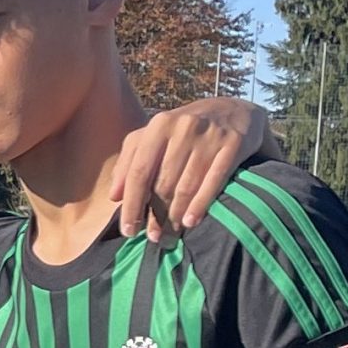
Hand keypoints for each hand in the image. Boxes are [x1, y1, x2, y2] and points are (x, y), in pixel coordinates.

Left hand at [116, 97, 273, 242]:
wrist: (233, 111)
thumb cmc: (183, 129)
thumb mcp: (153, 136)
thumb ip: (129, 161)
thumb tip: (114, 196)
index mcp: (158, 126)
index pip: (139, 172)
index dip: (131, 204)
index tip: (128, 230)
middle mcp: (183, 128)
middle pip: (162, 183)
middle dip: (155, 214)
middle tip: (153, 237)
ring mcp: (209, 136)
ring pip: (187, 185)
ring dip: (176, 215)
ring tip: (170, 234)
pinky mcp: (233, 144)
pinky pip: (214, 181)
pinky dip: (200, 204)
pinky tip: (190, 222)